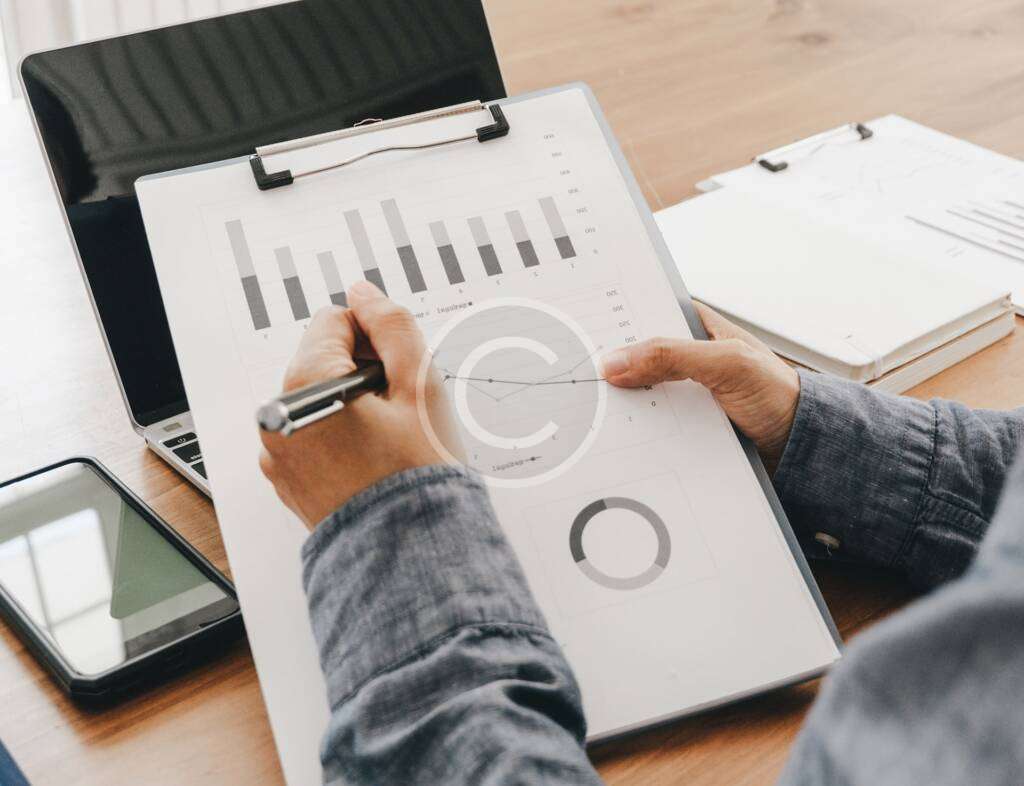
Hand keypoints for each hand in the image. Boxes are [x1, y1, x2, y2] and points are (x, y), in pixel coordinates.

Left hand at [259, 281, 460, 528]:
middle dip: (363, 371)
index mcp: (302, 386)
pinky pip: (311, 435)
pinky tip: (371, 460)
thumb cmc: (416, 474)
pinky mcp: (286, 479)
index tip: (399, 369)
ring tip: (388, 439)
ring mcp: (277, 452)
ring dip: (352, 404)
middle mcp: (277, 416)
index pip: (334, 321)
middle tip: (400, 408)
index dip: (376, 336)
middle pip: (322, 359)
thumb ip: (391, 325)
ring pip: (318, 398)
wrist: (407, 553)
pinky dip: (338, 436)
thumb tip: (364, 293)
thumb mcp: (419, 384)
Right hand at [600, 303, 799, 472]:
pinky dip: (638, 430)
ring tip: (593, 409)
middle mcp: (687, 357)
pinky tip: (622, 435)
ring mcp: (683, 392)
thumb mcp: (727, 363)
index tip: (582, 329)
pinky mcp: (683, 424)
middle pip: (634, 358)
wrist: (803, 448)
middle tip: (583, 375)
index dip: (616, 321)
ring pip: (638, 394)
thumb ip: (672, 355)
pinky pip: (650, 424)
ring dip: (622, 404)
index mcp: (698, 328)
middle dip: (612, 367)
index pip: (645, 315)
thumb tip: (617, 361)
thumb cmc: (780, 394)